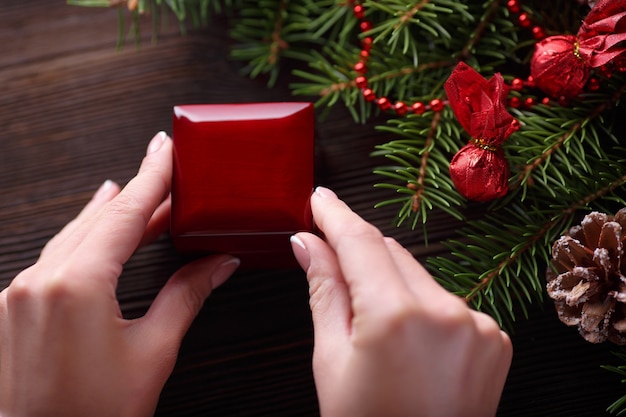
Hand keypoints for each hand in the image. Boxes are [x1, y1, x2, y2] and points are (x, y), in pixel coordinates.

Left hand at [0, 132, 239, 416]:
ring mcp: (17, 295)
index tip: (166, 150)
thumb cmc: (94, 416)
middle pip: (98, 219)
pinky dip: (83, 240)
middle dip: (136, 193)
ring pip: (72, 236)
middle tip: (164, 169)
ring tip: (140, 196)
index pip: (125, 215)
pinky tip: (97, 232)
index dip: (152, 179)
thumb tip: (218, 263)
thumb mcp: (153, 352)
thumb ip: (185, 297)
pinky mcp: (10, 310)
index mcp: (76, 286)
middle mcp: (38, 282)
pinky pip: (52, 258)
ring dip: (109, 215)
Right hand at [290, 187, 511, 416]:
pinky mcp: (496, 337)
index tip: (320, 200)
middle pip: (391, 254)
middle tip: (330, 262)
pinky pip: (447, 301)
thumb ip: (325, 290)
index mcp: (396, 317)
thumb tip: (308, 245)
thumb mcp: (330, 360)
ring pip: (419, 276)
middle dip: (359, 253)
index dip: (336, 215)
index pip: (359, 242)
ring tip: (374, 328)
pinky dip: (423, 306)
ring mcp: (478, 325)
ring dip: (391, 282)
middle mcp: (446, 312)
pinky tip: (409, 341)